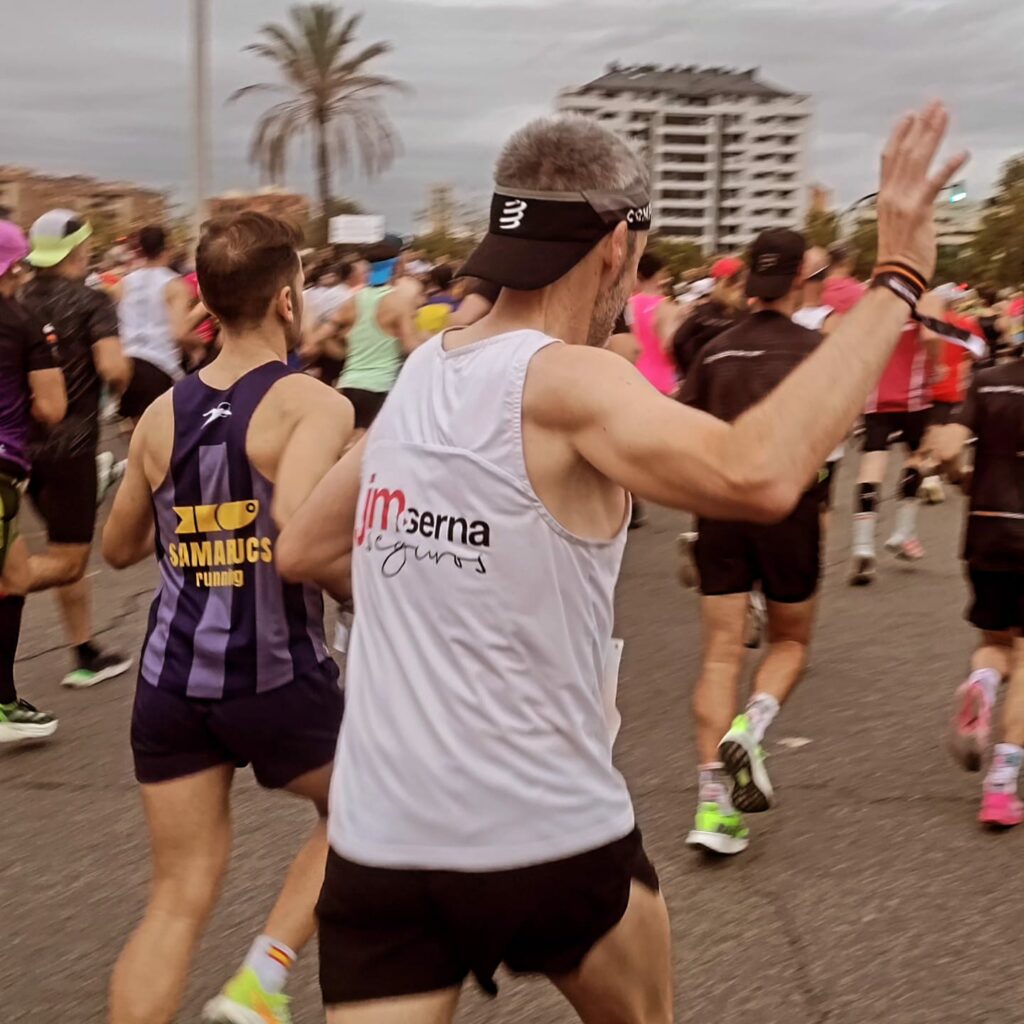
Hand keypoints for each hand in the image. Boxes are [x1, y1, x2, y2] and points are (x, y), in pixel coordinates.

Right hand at [876, 101, 968, 280]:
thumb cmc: (899, 253)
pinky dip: (948, 167)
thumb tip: (919, 194)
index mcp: (884, 196)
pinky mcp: (918, 212)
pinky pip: (934, 184)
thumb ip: (906, 203)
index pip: (889, 159)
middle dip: (921, 126)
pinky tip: (962, 153)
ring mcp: (902, 202)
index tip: (910, 116)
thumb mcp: (898, 223)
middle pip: (905, 153)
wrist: (895, 275)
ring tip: (944, 115)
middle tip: (934, 104)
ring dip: (932, 135)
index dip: (899, 135)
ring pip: (917, 161)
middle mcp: (890, 195)